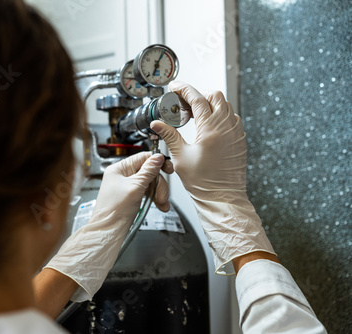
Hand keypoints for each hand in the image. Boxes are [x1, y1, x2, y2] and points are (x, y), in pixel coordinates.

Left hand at [45, 152, 170, 300]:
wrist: (108, 231)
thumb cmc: (114, 211)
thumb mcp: (135, 187)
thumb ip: (148, 171)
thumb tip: (158, 157)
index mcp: (119, 169)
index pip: (142, 158)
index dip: (157, 163)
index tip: (168, 169)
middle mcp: (122, 176)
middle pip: (148, 172)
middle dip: (158, 184)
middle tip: (162, 196)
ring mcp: (127, 187)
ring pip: (150, 183)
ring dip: (158, 193)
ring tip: (162, 204)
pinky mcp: (131, 197)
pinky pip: (147, 193)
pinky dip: (154, 199)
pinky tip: (160, 206)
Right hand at [151, 81, 275, 274]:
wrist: (223, 198)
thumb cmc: (203, 182)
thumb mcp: (180, 157)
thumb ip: (170, 135)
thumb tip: (157, 124)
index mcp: (211, 129)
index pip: (197, 98)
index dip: (184, 89)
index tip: (174, 87)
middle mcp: (227, 127)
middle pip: (214, 96)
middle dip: (197, 95)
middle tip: (182, 104)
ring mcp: (236, 133)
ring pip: (225, 105)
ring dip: (209, 104)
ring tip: (192, 116)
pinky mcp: (240, 140)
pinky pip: (231, 118)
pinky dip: (219, 115)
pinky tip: (206, 126)